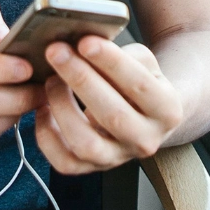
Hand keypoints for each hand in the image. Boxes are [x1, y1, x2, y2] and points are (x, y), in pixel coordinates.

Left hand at [34, 36, 183, 174]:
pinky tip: (43, 108)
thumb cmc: (139, 81)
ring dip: (62, 107)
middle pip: (112, 115)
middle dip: (80, 79)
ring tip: (50, 79)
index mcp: (167, 110)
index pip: (139, 85)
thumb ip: (122, 54)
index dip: (110, 62)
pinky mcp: (93, 168)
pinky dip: (47, 136)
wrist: (145, 115)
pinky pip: (65, 162)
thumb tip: (85, 46)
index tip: (85, 42)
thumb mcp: (144, 62)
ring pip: (86, 144)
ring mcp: (119, 158)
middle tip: (57, 52)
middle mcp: (146, 140)